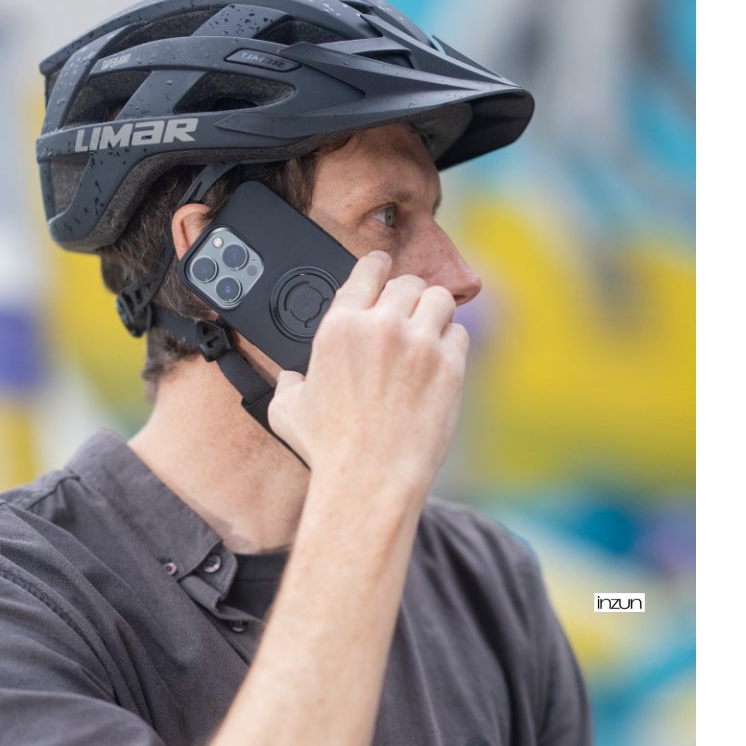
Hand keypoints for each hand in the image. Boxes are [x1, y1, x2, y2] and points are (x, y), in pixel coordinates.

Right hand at [269, 250, 469, 502]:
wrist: (370, 479)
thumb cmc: (328, 448)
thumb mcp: (287, 409)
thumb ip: (290, 381)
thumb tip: (292, 378)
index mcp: (340, 327)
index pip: (367, 272)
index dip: (378, 266)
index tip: (383, 267)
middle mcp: (382, 326)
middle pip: (407, 284)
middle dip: (407, 297)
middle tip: (407, 315)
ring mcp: (420, 344)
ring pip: (439, 299)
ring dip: (433, 312)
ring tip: (428, 331)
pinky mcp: (450, 366)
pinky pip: (458, 335)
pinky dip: (450, 343)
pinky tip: (440, 360)